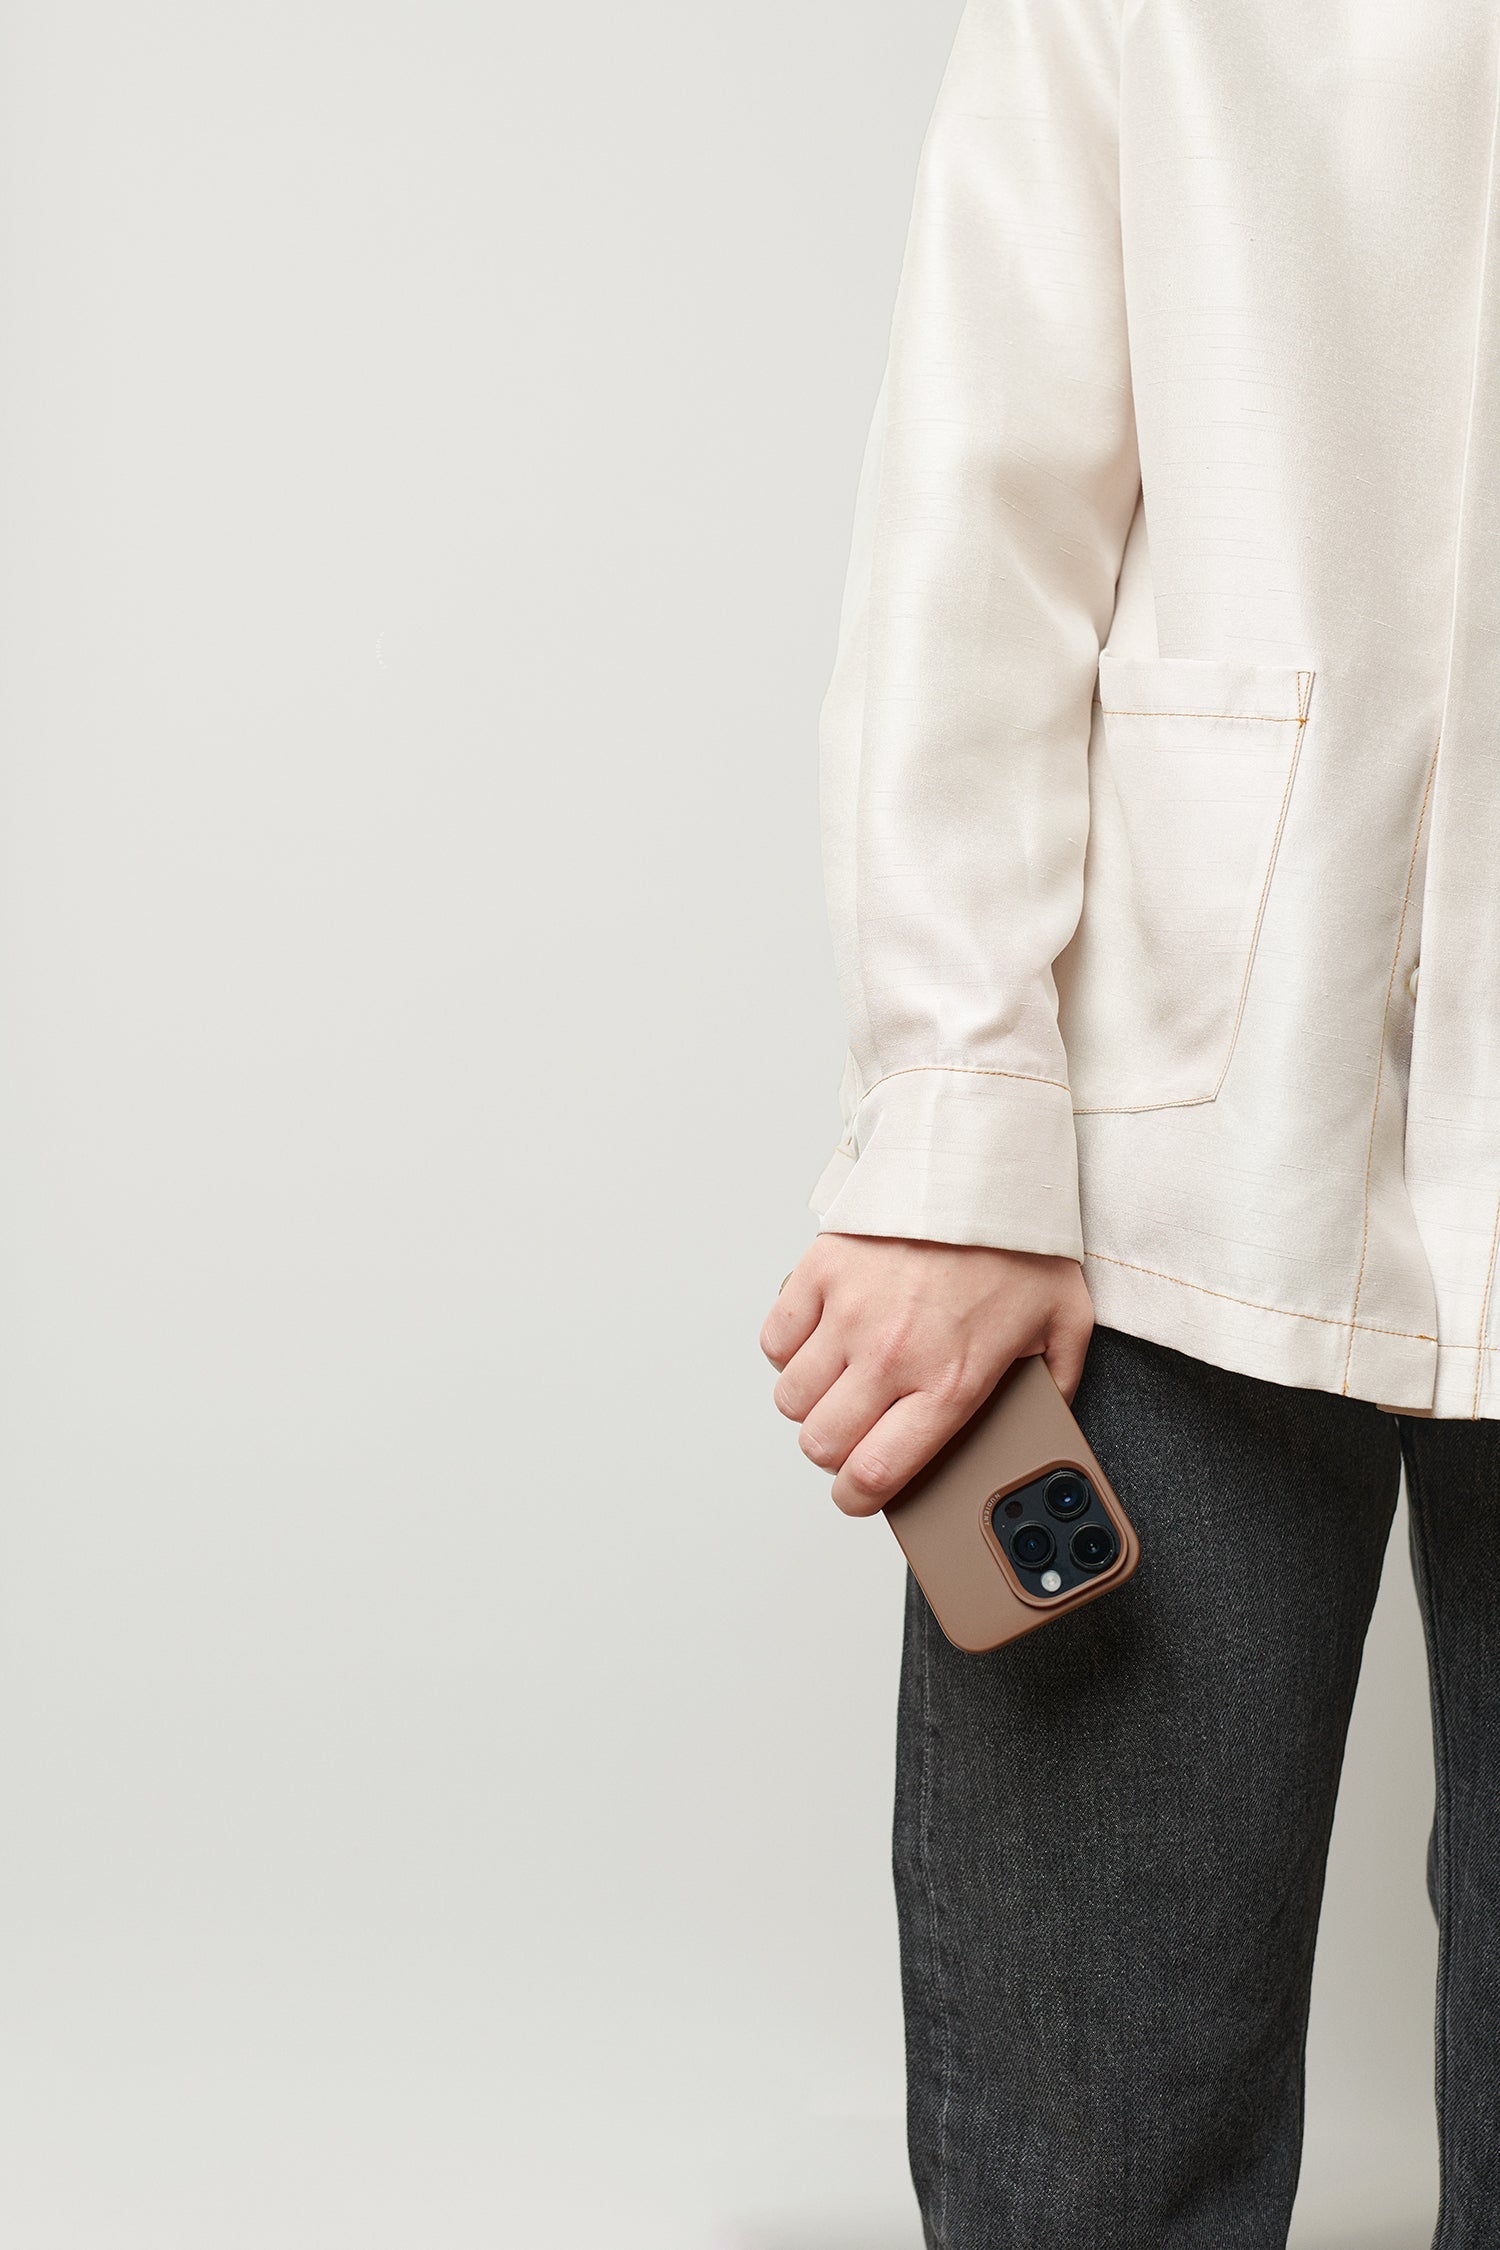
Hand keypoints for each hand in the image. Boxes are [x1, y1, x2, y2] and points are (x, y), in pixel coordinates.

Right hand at [759, 1233, 1093, 1516]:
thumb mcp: (1066, 1325)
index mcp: (949, 1381)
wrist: (986, 1161)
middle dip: (835, 1452)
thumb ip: (1054, 1386)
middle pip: (822, 1444)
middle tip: (854, 1435)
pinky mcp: (820, 1271)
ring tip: (839, 1384)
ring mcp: (848, 1312)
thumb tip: (1042, 1425)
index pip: (873, 1474)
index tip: (858, 1495)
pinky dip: (789, 1349)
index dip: (857, 1500)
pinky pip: (775, 1338)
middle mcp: (891, 1354)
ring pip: (792, 1397)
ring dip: (811, 1402)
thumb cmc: (1025, 1241)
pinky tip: (820, 1339)